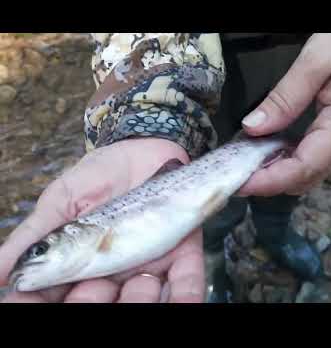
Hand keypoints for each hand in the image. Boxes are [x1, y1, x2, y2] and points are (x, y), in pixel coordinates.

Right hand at [0, 138, 204, 302]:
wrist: (143, 145)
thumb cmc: (98, 174)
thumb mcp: (62, 200)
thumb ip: (36, 234)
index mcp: (80, 264)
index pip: (55, 294)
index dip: (39, 302)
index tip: (26, 303)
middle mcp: (113, 271)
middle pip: (99, 302)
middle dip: (89, 302)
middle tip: (87, 294)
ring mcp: (147, 263)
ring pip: (142, 298)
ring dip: (136, 301)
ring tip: (132, 290)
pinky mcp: (180, 250)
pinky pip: (185, 279)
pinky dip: (185, 294)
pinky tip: (183, 303)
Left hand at [238, 33, 330, 195]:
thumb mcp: (314, 60)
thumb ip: (284, 97)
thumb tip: (253, 128)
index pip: (307, 165)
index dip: (272, 180)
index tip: (240, 182)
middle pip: (307, 177)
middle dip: (270, 182)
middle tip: (235, 174)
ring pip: (309, 174)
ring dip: (277, 176)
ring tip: (246, 166)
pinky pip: (312, 161)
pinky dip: (287, 164)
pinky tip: (266, 154)